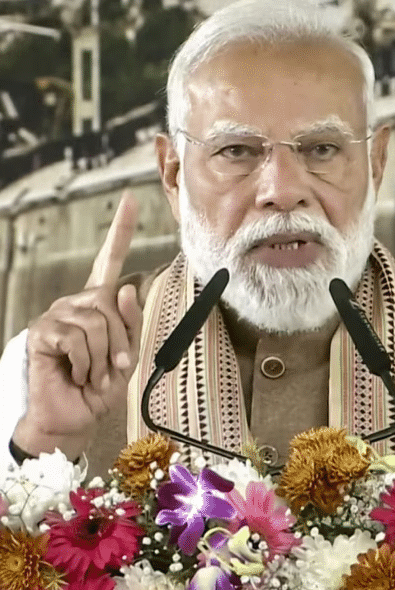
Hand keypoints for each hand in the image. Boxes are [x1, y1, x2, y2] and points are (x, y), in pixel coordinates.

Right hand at [13, 191, 141, 458]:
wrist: (73, 416)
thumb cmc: (100, 385)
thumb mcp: (127, 353)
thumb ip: (130, 322)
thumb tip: (122, 287)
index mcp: (99, 304)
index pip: (109, 260)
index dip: (120, 230)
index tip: (131, 199)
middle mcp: (76, 303)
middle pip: (113, 304)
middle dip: (120, 341)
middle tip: (111, 368)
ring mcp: (56, 315)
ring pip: (98, 322)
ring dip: (103, 356)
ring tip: (93, 372)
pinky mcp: (42, 332)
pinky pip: (78, 337)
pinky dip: (86, 361)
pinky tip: (77, 372)